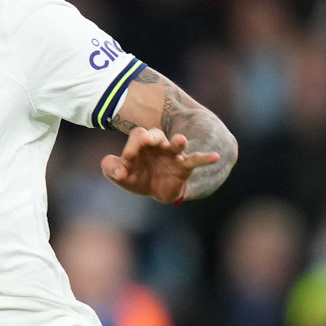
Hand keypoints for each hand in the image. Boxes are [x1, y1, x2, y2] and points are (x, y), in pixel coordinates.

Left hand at [101, 127, 218, 204]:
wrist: (155, 191)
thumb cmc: (136, 176)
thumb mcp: (118, 174)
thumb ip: (110, 168)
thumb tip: (119, 170)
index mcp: (141, 143)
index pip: (137, 136)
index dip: (131, 147)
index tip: (125, 162)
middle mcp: (158, 145)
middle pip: (155, 135)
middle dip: (150, 137)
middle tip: (146, 141)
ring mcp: (172, 154)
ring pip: (176, 143)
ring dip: (177, 142)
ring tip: (180, 140)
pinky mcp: (184, 166)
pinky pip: (196, 160)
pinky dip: (205, 158)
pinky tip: (215, 157)